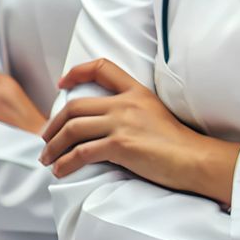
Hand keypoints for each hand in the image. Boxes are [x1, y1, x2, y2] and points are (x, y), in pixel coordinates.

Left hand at [40, 59, 239, 205]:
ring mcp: (122, 123)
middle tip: (46, 139)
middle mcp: (126, 103)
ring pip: (72, 129)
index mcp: (137, 92)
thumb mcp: (155, 113)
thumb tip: (104, 124)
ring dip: (53, 146)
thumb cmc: (177, 143)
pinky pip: (81, 153)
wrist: (194, 159)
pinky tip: (60, 171)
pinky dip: (65, 163)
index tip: (63, 83)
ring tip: (47, 159)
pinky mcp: (120, 145)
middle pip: (75, 106)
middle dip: (53, 124)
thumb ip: (131, 111)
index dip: (78, 72)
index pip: (103, 67)